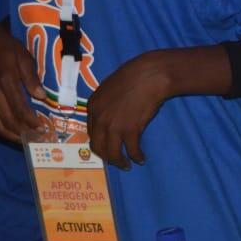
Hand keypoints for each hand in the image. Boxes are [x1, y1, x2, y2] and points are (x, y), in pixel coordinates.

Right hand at [0, 22, 44, 141]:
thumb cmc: (9, 48)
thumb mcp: (24, 57)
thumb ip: (31, 78)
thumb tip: (41, 96)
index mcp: (6, 80)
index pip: (19, 108)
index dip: (31, 121)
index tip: (43, 128)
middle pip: (8, 120)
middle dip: (24, 132)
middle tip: (38, 138)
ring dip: (13, 136)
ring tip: (28, 140)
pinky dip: (3, 130)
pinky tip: (15, 134)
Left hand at [85, 53, 172, 169]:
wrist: (149, 75)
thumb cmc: (133, 76)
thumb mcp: (110, 87)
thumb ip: (106, 103)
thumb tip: (110, 115)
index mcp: (93, 106)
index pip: (91, 131)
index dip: (100, 141)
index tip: (107, 145)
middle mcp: (99, 119)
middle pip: (98, 146)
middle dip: (106, 156)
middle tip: (115, 160)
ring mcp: (114, 126)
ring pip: (112, 153)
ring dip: (119, 162)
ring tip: (126, 165)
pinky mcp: (131, 130)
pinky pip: (132, 149)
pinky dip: (136, 156)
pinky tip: (141, 159)